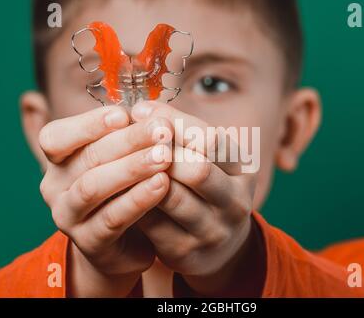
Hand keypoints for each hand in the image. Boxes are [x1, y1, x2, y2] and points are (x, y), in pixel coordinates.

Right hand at [38, 105, 173, 295]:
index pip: (57, 136)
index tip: (124, 114)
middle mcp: (55, 186)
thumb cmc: (125, 190)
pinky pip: (112, 218)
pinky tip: (162, 185)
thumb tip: (152, 110)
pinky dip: (138, 199)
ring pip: (93, 187)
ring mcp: (68, 216)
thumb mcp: (122, 159)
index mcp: (59, 160)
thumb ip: (128, 137)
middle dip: (128, 141)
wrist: (126, 243)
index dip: (89, 123)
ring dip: (132, 168)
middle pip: (86, 158)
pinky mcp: (89, 242)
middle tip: (162, 129)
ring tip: (165, 156)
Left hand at [131, 101, 264, 295]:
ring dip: (142, 175)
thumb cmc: (207, 189)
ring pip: (171, 197)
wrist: (219, 244)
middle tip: (131, 139)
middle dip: (160, 151)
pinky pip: (151, 222)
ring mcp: (213, 231)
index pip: (211, 140)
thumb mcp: (209, 160)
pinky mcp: (186, 253)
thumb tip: (142, 111)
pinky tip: (120, 187)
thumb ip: (183, 134)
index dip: (173, 122)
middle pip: (197, 170)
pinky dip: (132, 201)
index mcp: (244, 170)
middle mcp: (235, 202)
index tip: (140, 111)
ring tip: (120, 159)